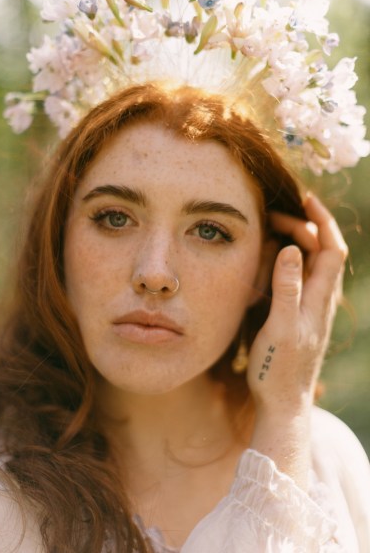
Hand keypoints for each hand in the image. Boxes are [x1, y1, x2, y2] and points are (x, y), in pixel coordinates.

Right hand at [247, 193, 347, 414]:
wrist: (284, 401)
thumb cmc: (280, 368)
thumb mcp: (281, 327)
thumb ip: (287, 288)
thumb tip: (292, 248)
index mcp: (319, 298)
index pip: (331, 248)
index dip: (322, 221)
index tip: (305, 199)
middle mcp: (320, 298)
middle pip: (320, 251)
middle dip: (302, 227)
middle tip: (272, 216)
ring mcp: (310, 306)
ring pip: (309, 263)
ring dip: (295, 242)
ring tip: (270, 229)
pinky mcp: (298, 313)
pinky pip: (298, 277)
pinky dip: (286, 260)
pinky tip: (269, 260)